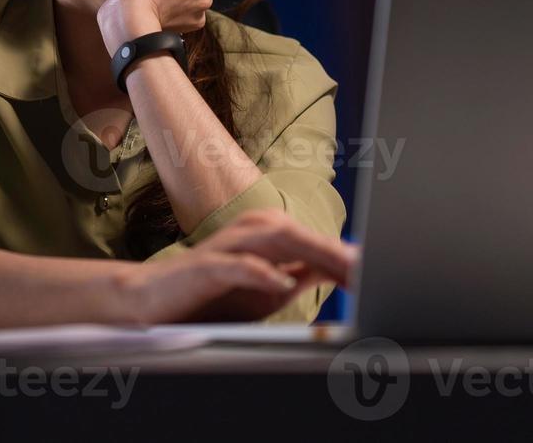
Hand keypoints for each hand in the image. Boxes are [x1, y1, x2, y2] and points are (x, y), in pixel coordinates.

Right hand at [117, 208, 359, 324]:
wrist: (154, 301)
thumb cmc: (213, 296)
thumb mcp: (267, 290)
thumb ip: (300, 274)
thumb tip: (339, 268)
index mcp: (270, 234)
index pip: (316, 244)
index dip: (347, 260)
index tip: (379, 277)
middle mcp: (252, 230)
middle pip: (303, 236)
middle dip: (338, 254)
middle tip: (368, 273)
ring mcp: (228, 244)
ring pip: (277, 240)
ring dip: (312, 255)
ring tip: (342, 272)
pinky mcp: (206, 264)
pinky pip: (237, 264)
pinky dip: (261, 272)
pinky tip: (281, 282)